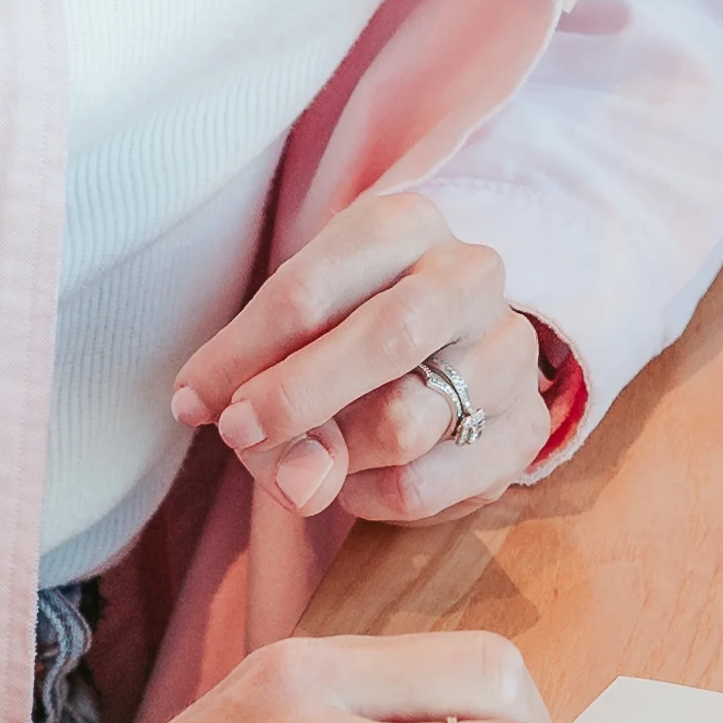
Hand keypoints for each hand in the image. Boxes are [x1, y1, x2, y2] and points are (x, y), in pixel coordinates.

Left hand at [174, 191, 549, 524]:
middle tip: (241, 435)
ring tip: (312, 455)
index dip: (242, 355)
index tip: (196, 402)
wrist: (444, 348)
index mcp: (404, 225)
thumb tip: (298, 478)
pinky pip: (429, 483)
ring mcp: (509, 350)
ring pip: (407, 422)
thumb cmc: (344, 326)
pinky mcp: (526, 425)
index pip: (311, 290)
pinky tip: (356, 479)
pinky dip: (370, 496)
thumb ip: (264, 382)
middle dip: (298, 399)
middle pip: (389, 337)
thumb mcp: (294, 327)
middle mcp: (471, 274)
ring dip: (335, 456)